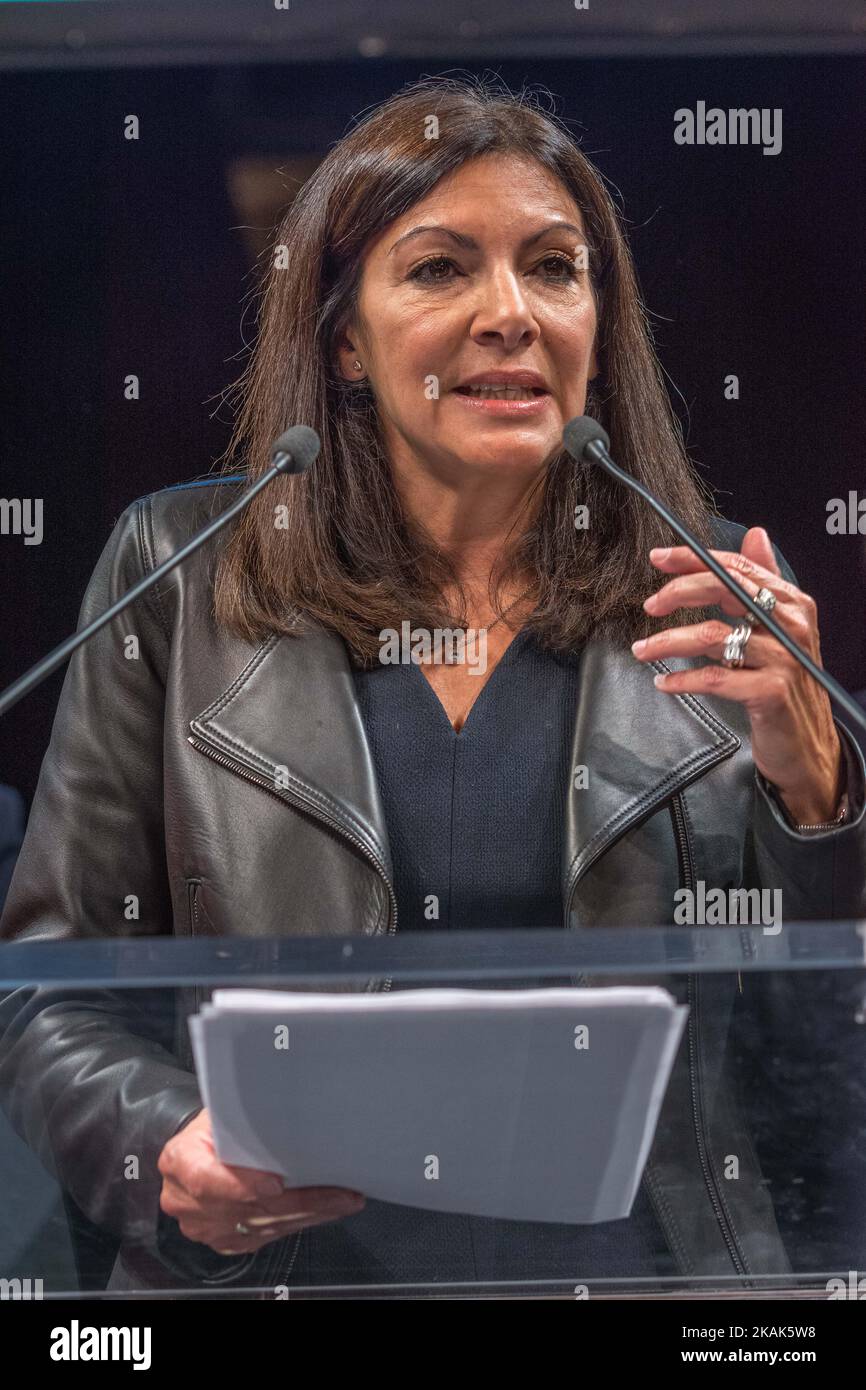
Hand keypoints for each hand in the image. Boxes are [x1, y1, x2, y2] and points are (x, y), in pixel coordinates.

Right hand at [158, 1108, 365, 1255]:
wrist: (195, 1152)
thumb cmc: (212, 1128)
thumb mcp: (219, 1112)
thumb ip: (241, 1119)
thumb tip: (287, 1107)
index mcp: (180, 1160)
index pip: (206, 1179)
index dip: (242, 1185)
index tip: (276, 1185)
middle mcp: (185, 1200)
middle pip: (246, 1208)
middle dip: (299, 1201)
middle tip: (339, 1193)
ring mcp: (204, 1226)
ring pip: (262, 1226)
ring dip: (307, 1215)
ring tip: (342, 1201)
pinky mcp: (224, 1241)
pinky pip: (266, 1237)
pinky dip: (298, 1223)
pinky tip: (323, 1212)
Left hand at [630, 526, 843, 825]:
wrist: (806, 743)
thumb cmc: (787, 683)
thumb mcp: (780, 628)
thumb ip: (764, 582)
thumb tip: (756, 534)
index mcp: (792, 603)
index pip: (737, 568)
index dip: (694, 559)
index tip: (659, 558)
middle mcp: (791, 625)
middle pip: (725, 590)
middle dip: (679, 591)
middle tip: (650, 605)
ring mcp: (783, 658)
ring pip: (712, 636)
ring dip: (668, 641)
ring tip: (642, 649)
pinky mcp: (772, 692)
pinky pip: (715, 678)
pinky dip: (684, 679)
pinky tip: (664, 683)